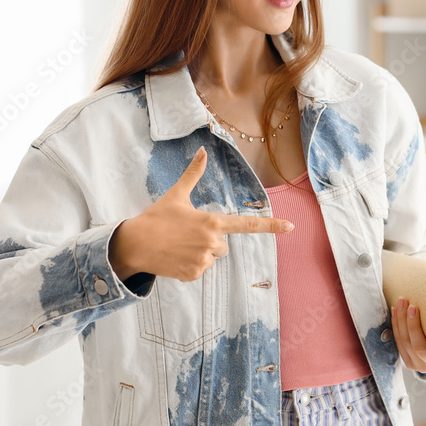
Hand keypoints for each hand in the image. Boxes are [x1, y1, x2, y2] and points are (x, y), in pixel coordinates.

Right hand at [109, 145, 293, 281]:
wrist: (134, 244)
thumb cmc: (156, 217)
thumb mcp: (176, 194)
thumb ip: (193, 174)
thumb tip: (202, 151)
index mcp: (212, 221)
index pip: (247, 224)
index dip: (271, 225)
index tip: (291, 226)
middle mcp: (212, 242)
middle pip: (223, 244)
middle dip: (209, 240)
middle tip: (186, 234)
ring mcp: (203, 261)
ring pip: (212, 258)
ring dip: (199, 253)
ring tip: (178, 245)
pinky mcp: (193, 275)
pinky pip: (200, 270)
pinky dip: (190, 265)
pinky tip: (175, 257)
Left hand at [390, 296, 425, 374]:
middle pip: (419, 347)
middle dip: (413, 325)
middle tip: (411, 306)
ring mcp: (419, 366)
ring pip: (406, 343)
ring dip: (401, 321)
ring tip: (402, 304)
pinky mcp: (408, 362)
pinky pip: (398, 342)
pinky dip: (396, 325)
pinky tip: (396, 311)